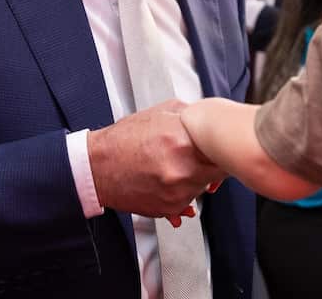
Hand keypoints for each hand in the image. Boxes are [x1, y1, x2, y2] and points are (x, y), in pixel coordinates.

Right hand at [86, 99, 225, 222]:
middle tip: (200, 157)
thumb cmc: (124, 141)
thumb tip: (211, 118)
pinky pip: (189, 202)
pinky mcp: (169, 208)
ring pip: (204, 187)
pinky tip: (169, 181)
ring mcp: (177, 192)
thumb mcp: (159, 113)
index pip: (223, 148)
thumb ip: (190, 114)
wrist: (96, 167)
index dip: (225, 147)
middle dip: (213, 164)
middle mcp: (182, 169)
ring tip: (176, 167)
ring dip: (197, 179)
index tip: (223, 146)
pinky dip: (183, 193)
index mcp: (183, 140)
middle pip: (219, 171)